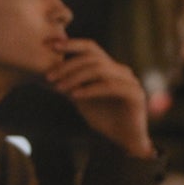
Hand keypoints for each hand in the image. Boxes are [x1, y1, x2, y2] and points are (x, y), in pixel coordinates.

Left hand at [46, 38, 152, 158]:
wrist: (124, 140)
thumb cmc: (103, 118)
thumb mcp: (81, 98)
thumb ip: (71, 84)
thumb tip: (49, 73)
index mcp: (110, 68)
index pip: (90, 48)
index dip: (70, 44)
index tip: (49, 46)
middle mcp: (121, 70)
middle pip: (92, 57)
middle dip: (68, 66)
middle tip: (49, 77)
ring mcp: (130, 81)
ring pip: (99, 70)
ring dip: (75, 78)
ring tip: (58, 88)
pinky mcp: (135, 94)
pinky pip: (109, 87)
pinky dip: (89, 90)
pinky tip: (74, 96)